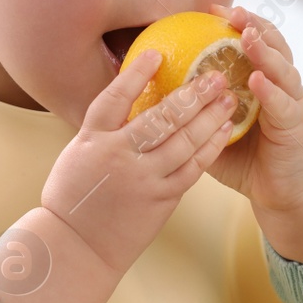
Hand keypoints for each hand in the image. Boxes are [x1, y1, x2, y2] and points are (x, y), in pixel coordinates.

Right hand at [40, 50, 235, 276]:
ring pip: (184, 142)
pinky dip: (210, 147)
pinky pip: (192, 168)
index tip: (156, 53)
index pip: (114, 98)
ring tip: (228, 97)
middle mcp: (119, 156)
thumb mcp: (78, 155)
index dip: (136, 74)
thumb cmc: (74, 199)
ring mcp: (143, 179)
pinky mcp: (161, 199)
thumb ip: (104, 129)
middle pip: (162, 117)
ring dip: (210, 117)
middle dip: (192, 93)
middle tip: (214, 74)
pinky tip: (225, 131)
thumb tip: (129, 97)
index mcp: (92, 140)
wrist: (77, 248)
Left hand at [202, 3, 302, 214]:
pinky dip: (270, 90)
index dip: (237, 22)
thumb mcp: (215, 130)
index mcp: (261, 80)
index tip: (213, 8)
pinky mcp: (298, 125)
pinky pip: (283, 104)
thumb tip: (151, 97)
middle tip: (234, 12)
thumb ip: (195, 110)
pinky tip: (256, 80)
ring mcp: (293, 102)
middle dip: (254, 25)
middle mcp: (281, 85)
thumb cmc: (246, 159)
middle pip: (273, 45)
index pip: (252, 42)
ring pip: (282, 68)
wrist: (284, 191)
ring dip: (264, 51)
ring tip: (247, 36)